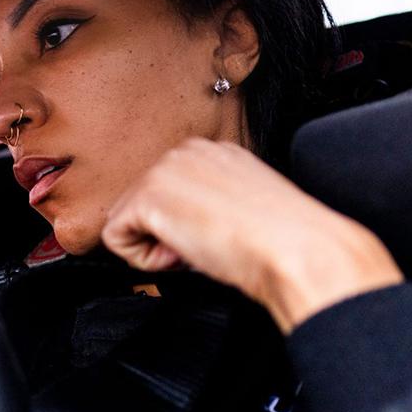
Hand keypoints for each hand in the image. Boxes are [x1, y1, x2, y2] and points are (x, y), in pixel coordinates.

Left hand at [101, 137, 403, 332]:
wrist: (295, 248)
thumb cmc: (282, 239)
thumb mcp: (240, 209)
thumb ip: (208, 205)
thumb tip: (179, 229)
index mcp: (213, 152)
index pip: (169, 192)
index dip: (183, 227)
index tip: (213, 240)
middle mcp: (185, 152)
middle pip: (142, 204)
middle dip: (164, 236)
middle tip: (203, 248)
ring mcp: (164, 170)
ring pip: (126, 219)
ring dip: (154, 247)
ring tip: (196, 251)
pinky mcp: (147, 196)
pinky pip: (115, 238)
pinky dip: (142, 259)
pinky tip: (180, 255)